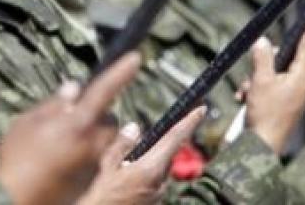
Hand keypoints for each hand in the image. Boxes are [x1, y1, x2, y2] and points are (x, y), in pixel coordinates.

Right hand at [0, 52, 140, 204]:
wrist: (15, 200)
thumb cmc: (16, 161)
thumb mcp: (26, 123)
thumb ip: (54, 104)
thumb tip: (74, 89)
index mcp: (76, 123)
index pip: (104, 90)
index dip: (121, 72)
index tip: (136, 57)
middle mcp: (92, 143)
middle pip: (108, 120)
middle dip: (95, 116)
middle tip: (69, 120)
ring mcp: (95, 163)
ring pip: (105, 140)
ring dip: (93, 136)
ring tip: (64, 144)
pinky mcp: (93, 178)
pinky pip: (98, 159)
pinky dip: (88, 155)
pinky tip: (65, 160)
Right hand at [78, 107, 205, 204]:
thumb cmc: (103, 197)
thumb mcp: (107, 166)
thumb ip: (123, 144)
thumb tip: (135, 127)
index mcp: (150, 168)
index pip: (175, 139)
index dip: (189, 122)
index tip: (201, 109)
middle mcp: (160, 181)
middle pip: (166, 152)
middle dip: (159, 142)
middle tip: (147, 137)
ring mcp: (159, 192)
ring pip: (159, 166)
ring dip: (148, 159)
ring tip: (123, 165)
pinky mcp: (155, 199)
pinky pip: (153, 179)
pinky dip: (144, 172)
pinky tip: (126, 176)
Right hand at [243, 8, 304, 153]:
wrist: (261, 145)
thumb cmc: (265, 115)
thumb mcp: (261, 82)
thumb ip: (262, 58)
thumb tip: (263, 41)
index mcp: (301, 78)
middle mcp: (301, 85)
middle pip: (283, 60)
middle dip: (263, 63)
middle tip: (253, 75)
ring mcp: (293, 95)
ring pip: (271, 74)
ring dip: (255, 79)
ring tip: (247, 93)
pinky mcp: (284, 103)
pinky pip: (268, 86)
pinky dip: (255, 89)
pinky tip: (245, 98)